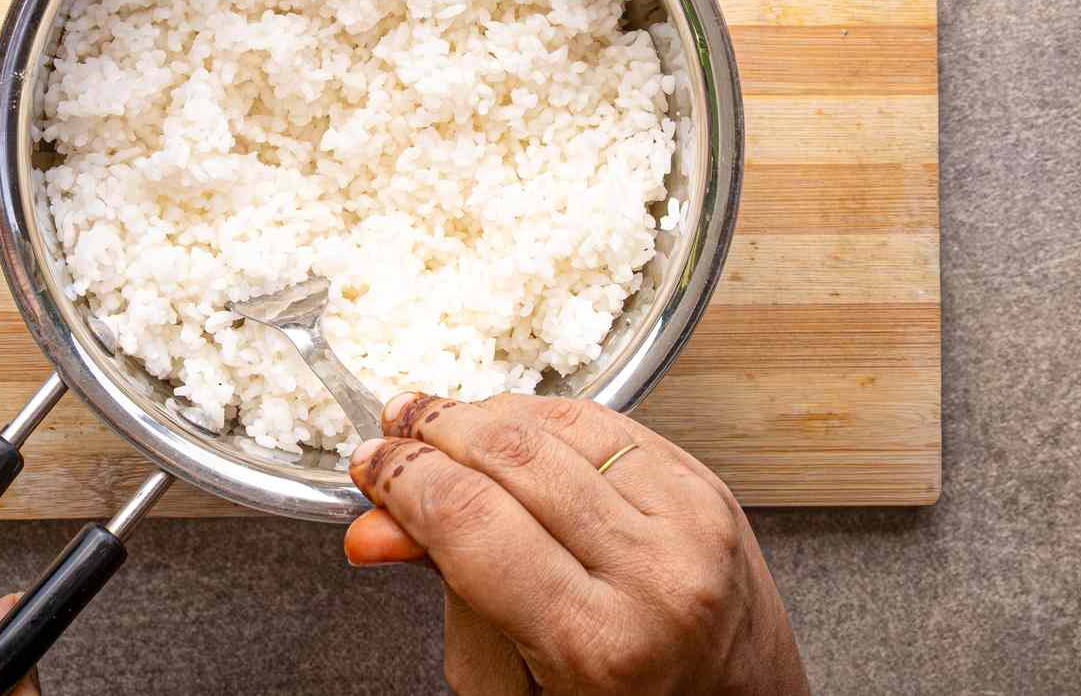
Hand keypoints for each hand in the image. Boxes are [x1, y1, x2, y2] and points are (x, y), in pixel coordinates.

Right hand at [344, 394, 808, 695]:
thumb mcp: (512, 687)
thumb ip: (450, 598)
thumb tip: (377, 526)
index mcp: (597, 642)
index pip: (470, 519)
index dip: (404, 478)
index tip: (370, 465)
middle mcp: (654, 573)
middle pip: (509, 455)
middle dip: (434, 432)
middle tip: (394, 434)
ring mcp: (692, 521)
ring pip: (558, 422)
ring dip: (484, 413)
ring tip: (441, 424)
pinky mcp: (710, 488)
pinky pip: (609, 422)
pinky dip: (547, 416)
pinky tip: (511, 427)